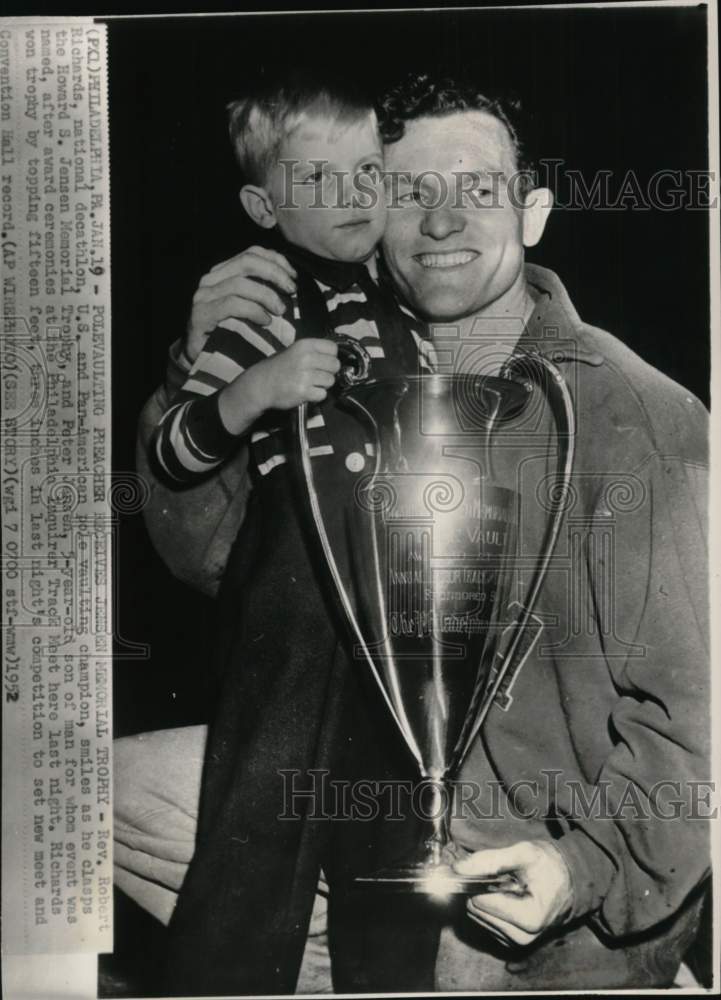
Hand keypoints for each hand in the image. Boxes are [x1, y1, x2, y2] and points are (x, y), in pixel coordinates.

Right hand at [186, 246, 296, 362]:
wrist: (202, 357)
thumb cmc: (232, 332)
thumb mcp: (250, 307)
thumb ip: (263, 292)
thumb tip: (292, 286)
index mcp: (224, 272)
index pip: (252, 253)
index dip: (276, 260)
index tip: (294, 276)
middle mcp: (211, 279)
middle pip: (247, 261)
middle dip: (274, 273)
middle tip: (292, 290)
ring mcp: (204, 296)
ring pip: (240, 283)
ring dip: (266, 295)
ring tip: (281, 310)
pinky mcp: (201, 314)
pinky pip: (232, 304)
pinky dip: (253, 310)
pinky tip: (265, 321)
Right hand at [219, 339, 339, 434]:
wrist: (261, 385)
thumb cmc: (278, 368)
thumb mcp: (294, 351)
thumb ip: (313, 352)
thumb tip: (334, 357)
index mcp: (304, 345)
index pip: (333, 348)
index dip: (331, 356)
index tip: (324, 361)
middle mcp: (306, 358)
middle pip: (335, 365)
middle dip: (329, 371)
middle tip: (318, 375)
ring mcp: (305, 376)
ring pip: (331, 380)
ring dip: (323, 384)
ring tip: (310, 383)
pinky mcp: (303, 391)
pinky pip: (323, 394)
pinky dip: (317, 395)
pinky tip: (307, 392)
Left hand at [454, 840, 572, 947]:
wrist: (568, 880)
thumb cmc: (549, 865)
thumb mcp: (523, 853)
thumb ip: (489, 860)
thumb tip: (457, 868)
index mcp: (529, 918)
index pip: (479, 901)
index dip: (476, 879)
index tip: (485, 866)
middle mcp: (522, 937)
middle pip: (475, 910)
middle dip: (479, 888)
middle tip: (497, 873)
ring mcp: (515, 942)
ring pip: (476, 916)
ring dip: (483, 896)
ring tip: (504, 883)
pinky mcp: (510, 942)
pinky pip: (484, 922)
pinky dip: (488, 905)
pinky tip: (504, 894)